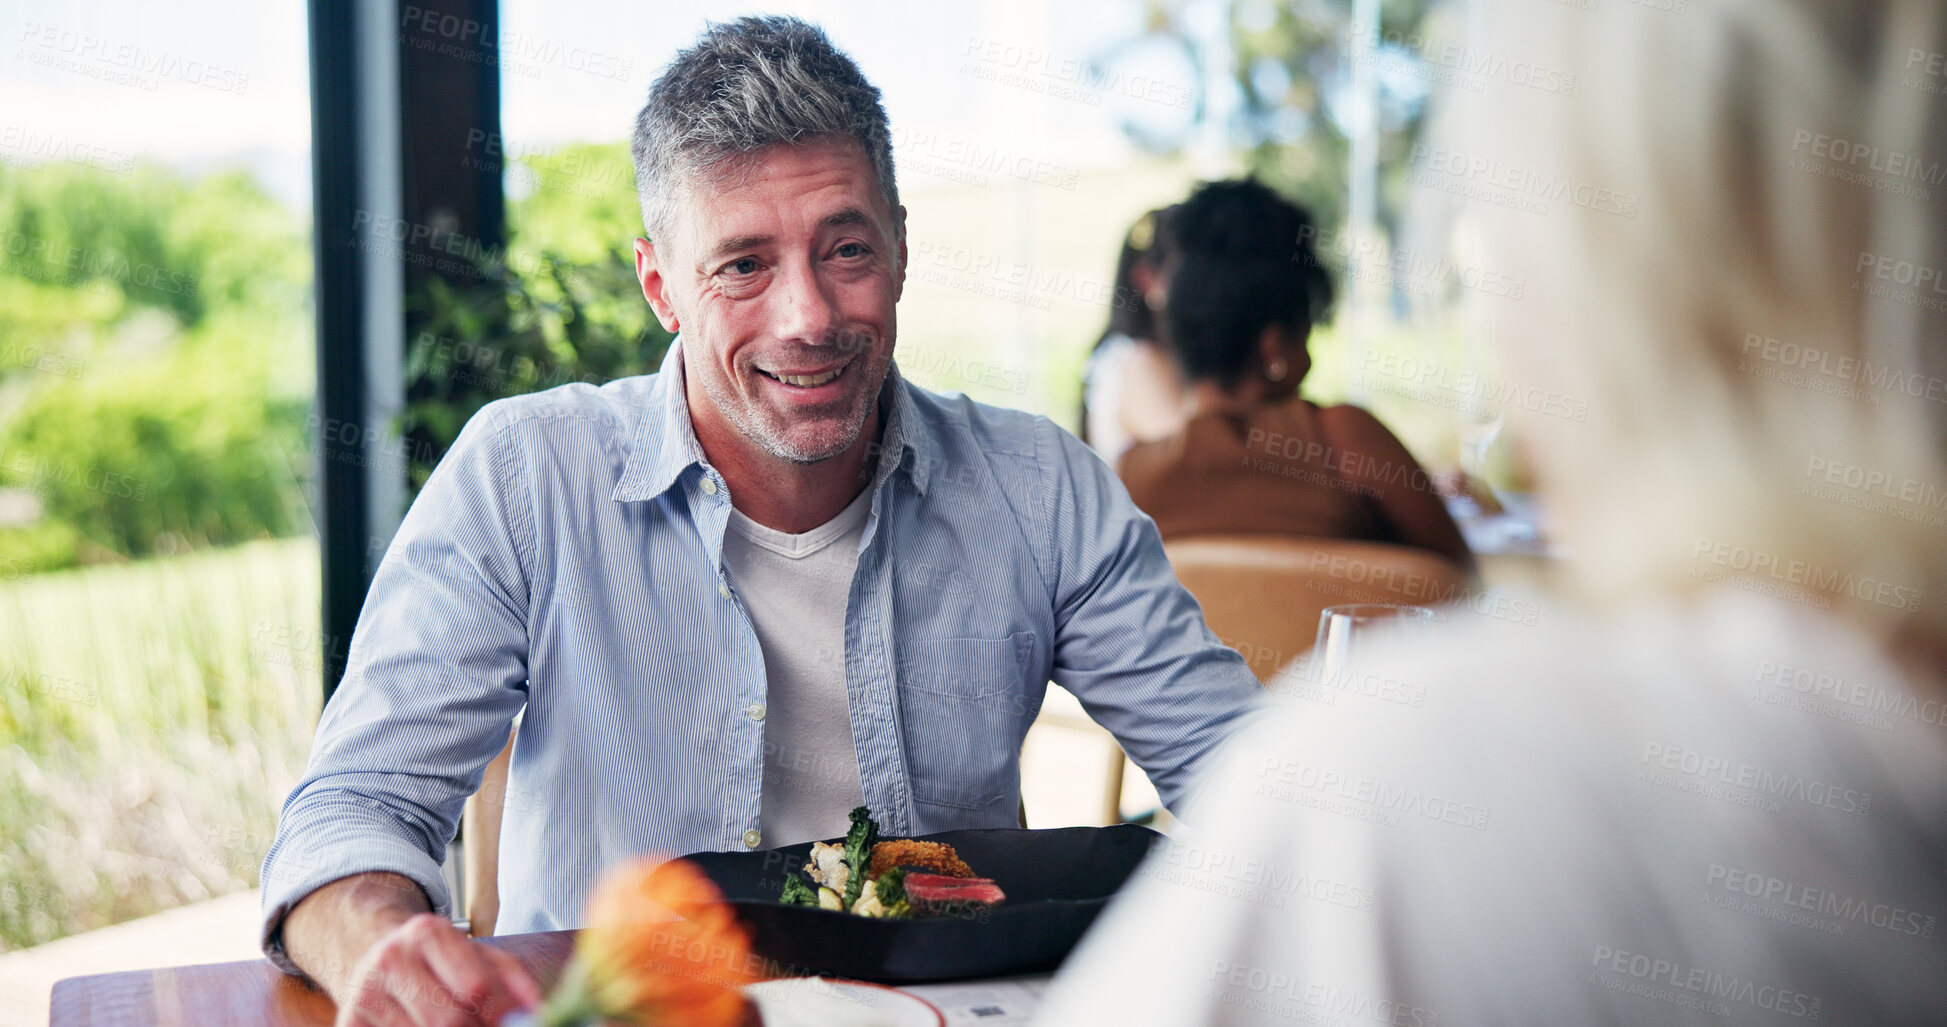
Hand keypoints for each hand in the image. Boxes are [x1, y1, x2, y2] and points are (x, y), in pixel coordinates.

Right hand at [332, 912, 541, 1025]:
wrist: (376, 959)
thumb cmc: (437, 962)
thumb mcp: (477, 956)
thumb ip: (511, 979)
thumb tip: (536, 1011)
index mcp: (428, 933)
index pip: (475, 987)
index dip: (500, 1017)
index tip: (514, 1025)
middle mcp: (390, 958)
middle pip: (449, 1020)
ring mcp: (364, 993)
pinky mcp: (348, 1023)